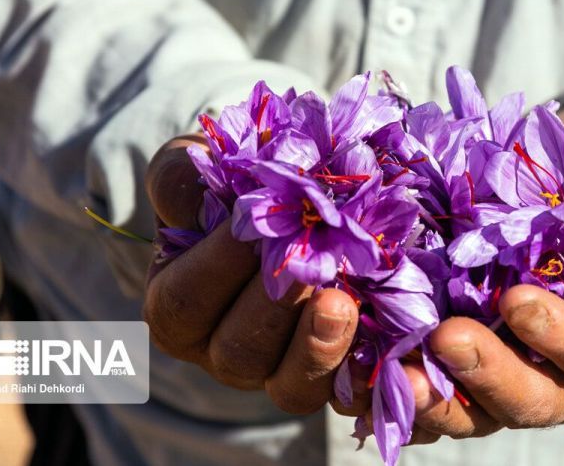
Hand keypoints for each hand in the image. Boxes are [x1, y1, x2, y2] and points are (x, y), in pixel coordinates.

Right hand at [143, 134, 358, 413]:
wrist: (299, 200)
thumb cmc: (234, 183)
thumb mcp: (193, 170)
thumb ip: (180, 180)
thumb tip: (195, 194)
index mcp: (178, 308)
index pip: (184, 302)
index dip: (215, 267)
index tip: (248, 224)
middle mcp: (224, 350)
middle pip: (238, 352)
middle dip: (273, 307)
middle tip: (306, 265)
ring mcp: (281, 371)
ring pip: (292, 386)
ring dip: (318, 346)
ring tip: (341, 302)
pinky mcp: (336, 378)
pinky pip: (348, 394)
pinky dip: (366, 372)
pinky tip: (385, 344)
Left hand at [401, 174, 563, 442]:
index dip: (562, 336)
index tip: (518, 300)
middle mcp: (563, 382)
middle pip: (531, 399)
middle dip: (487, 374)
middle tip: (447, 337)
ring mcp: (506, 386)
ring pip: (472, 415)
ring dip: (432, 398)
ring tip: (395, 371)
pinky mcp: (460, 381)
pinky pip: (428, 401)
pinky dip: (393, 392)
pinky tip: (360, 370)